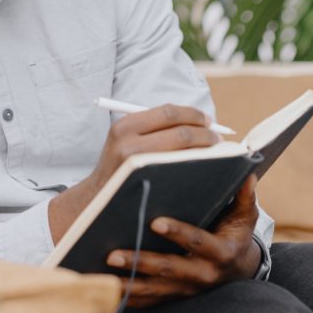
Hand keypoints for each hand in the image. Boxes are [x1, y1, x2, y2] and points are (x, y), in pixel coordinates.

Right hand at [48, 104, 219, 242]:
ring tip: (214, 154)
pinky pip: (178, 172)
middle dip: (204, 134)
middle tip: (216, 140)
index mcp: (125, 125)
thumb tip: (197, 121)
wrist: (95, 200)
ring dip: (203, 151)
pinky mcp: (142, 184)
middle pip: (179, 131)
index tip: (208, 121)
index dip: (193, 115)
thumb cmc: (120, 169)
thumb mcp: (126, 141)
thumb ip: (153, 129)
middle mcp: (126, 141)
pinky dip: (194, 167)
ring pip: (182, 152)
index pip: (168, 112)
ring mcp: (134, 164)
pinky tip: (203, 170)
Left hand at [106, 175, 260, 306]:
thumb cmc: (235, 235)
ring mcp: (186, 289)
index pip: (197, 242)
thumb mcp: (244, 217)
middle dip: (140, 262)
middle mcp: (202, 275)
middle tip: (112, 253)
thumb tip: (247, 174)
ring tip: (102, 271)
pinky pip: (149, 301)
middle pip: (168, 269)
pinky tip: (106, 288)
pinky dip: (127, 297)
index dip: (178, 233)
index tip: (155, 222)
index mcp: (219, 253)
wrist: (237, 269)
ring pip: (154, 289)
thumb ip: (245, 197)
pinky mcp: (174, 297)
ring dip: (128, 282)